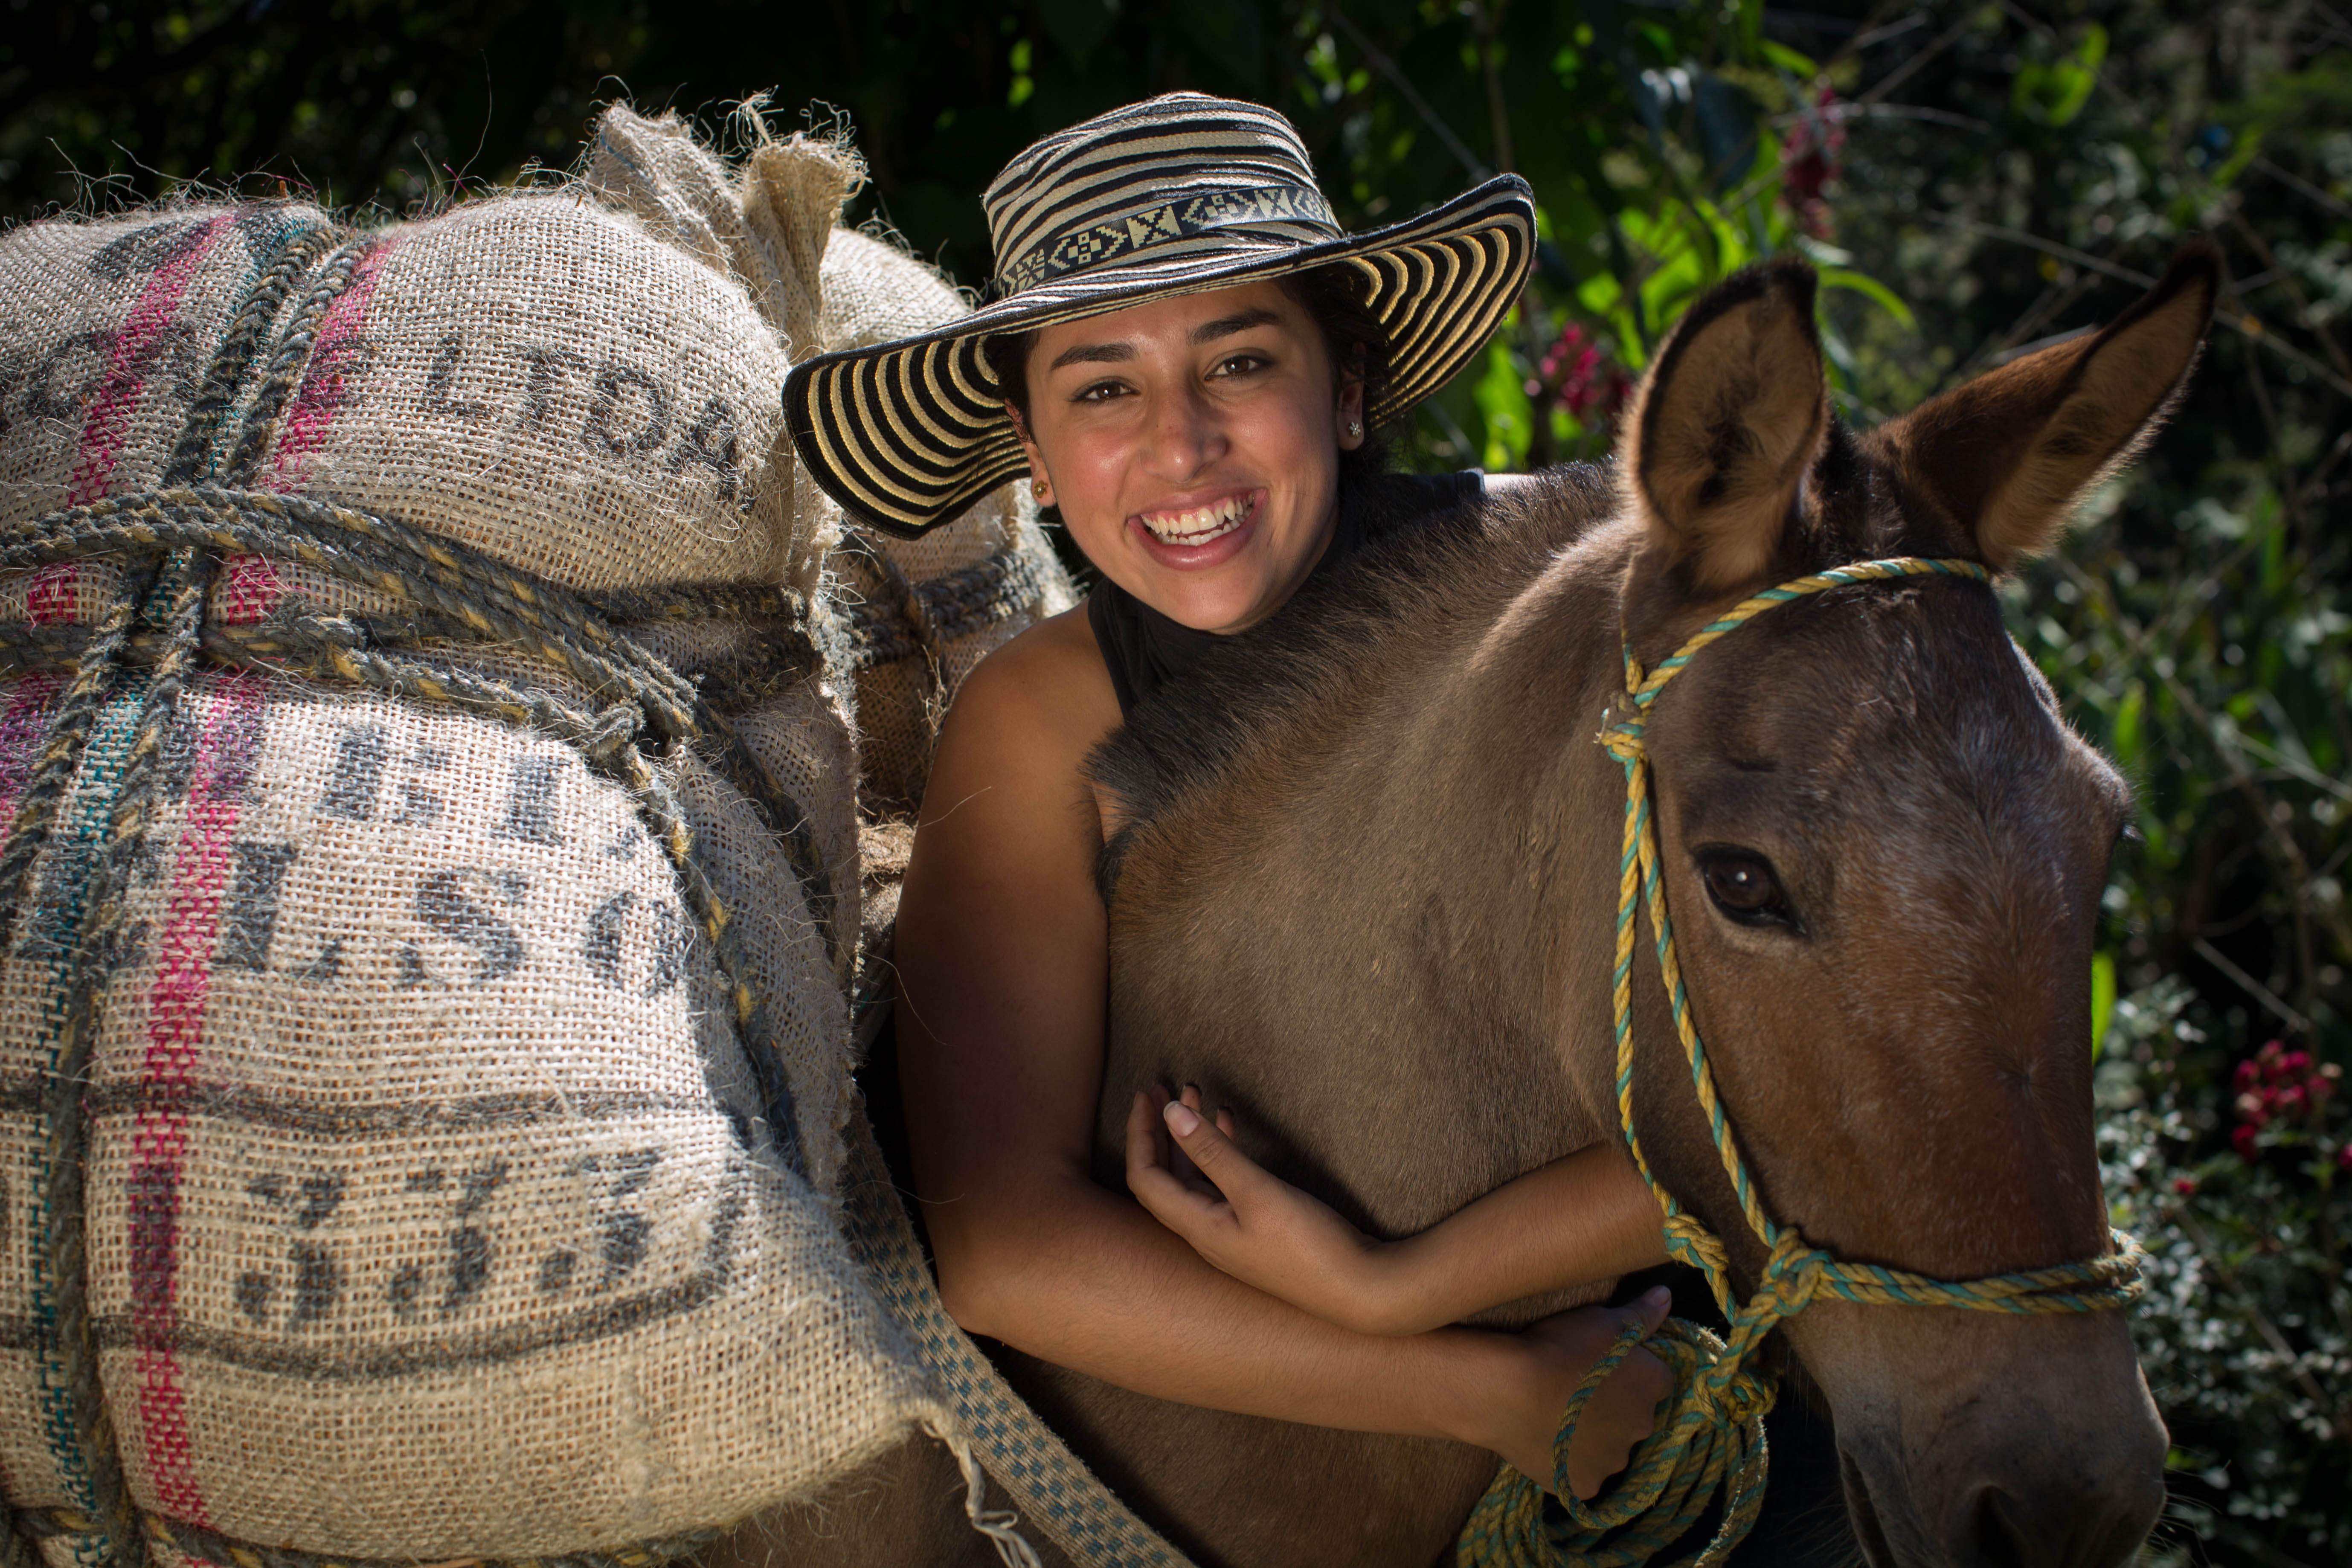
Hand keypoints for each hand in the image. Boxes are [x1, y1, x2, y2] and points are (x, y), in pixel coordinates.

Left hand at [1125, 1086, 1403, 1333]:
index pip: (1146, 1179)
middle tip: (1160, 1087)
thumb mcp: (1258, 1192)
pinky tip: (1229, 1125)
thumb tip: (1170, 1113)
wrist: (1360, 1290)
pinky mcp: (1254, 1230)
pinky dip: (1219, 1153)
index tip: (1147, 1094)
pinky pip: (1221, 1186)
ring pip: (1194, 1179)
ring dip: (1190, 1138)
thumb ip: (1213, 1152)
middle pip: (1165, 1177)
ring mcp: (1230, 1234)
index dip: (1140, 1134)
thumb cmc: (1309, 1247)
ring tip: (1195, 1096)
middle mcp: (1206, 1234)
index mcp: (1198, 1228)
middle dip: (1159, 1131)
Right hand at [1482, 1288, 1675, 1499]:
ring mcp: (1612, 1461)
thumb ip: (1640, 1313)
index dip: (1629, 1371)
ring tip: (1557, 1413)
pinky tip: (1547, 1439)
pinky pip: (1581, 1471)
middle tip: (1577, 1388)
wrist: (1510, 1392)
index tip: (1602, 1364)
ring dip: (1593, 1434)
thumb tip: (1668, 1296)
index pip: (1654, 1378)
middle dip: (1614, 1406)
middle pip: (1633, 1415)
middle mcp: (1643, 1427)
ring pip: (1608, 1446)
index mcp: (1654, 1385)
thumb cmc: (1561, 1347)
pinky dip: (1568, 1458)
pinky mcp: (1583, 1484)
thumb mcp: (1603, 1319)